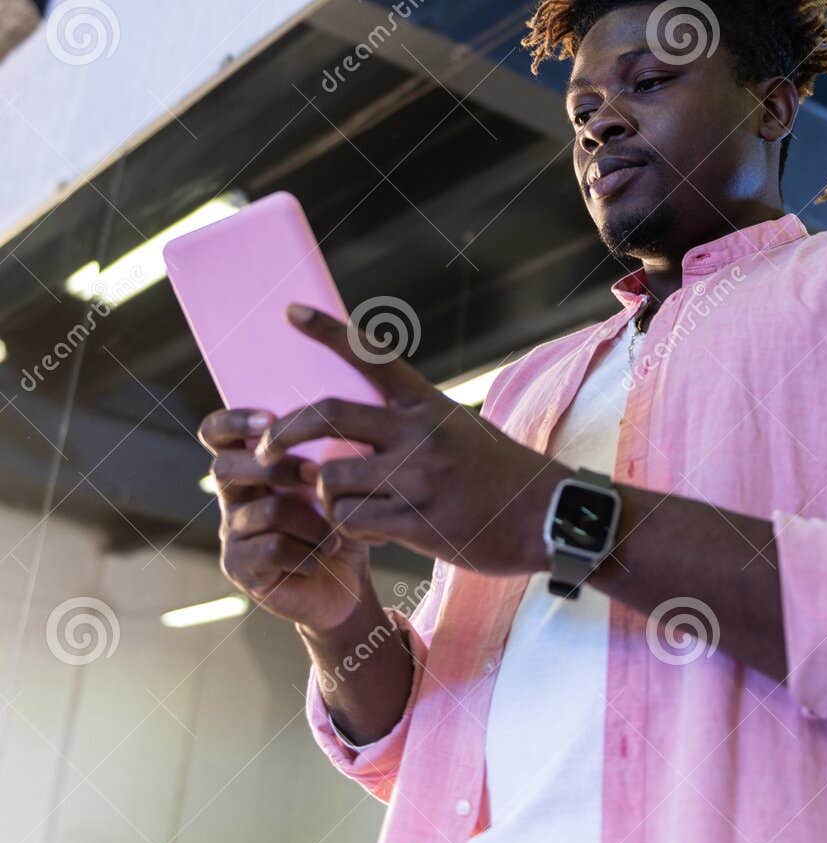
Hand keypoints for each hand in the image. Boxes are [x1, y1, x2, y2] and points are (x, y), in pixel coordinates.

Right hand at [198, 406, 377, 635]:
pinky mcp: (238, 567)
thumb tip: (331, 424)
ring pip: (266, 511)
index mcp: (249, 466)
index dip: (232, 421)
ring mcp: (231, 533)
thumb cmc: (340, 525)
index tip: (270, 419)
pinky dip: (306, 553)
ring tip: (334, 537)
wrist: (345, 585)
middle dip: (279, 469)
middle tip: (319, 477)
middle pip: (224, 467)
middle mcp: (232, 496)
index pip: (216, 434)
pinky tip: (319, 559)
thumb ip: (325, 453)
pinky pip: (272, 548)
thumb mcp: (338, 482)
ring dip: (311, 522)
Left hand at [253, 305, 568, 573]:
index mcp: (428, 403)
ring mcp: (419, 478)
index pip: (370, 356)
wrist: (548, 515)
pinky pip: (355, 523)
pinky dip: (349, 529)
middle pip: (329, 416)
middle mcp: (421, 433)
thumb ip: (410, 423)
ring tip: (336, 504)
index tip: (290, 311)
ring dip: (321, 496)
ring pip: (332, 479)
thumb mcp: (458, 428)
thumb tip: (352, 425)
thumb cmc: (498, 472)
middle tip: (262, 447)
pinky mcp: (420, 523)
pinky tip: (369, 531)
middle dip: (282, 432)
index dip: (327, 331)